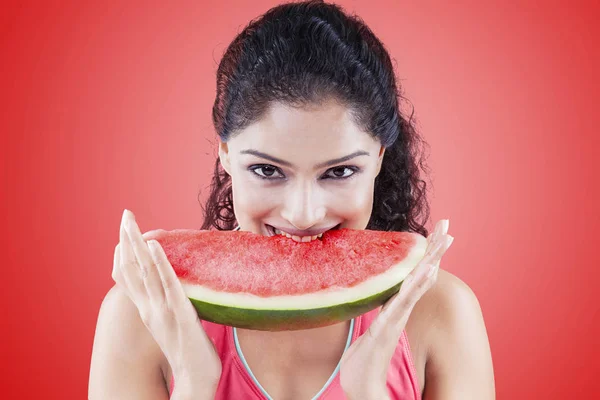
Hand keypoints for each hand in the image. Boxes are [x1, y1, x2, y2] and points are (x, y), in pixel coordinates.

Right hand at [112, 209, 221, 397]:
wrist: (197, 379)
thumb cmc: (190, 352)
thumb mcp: (173, 324)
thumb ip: (169, 306)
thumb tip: (175, 289)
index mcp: (147, 310)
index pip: (128, 278)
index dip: (123, 254)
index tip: (122, 234)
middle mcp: (149, 308)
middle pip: (131, 269)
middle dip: (126, 240)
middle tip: (124, 215)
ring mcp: (161, 310)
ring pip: (144, 272)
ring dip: (137, 244)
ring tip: (131, 222)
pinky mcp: (179, 313)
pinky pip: (167, 283)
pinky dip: (159, 262)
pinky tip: (155, 245)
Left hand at [339, 220, 453, 399]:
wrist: (361, 386)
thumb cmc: (364, 361)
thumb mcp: (373, 330)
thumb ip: (381, 317)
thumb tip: (384, 306)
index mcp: (396, 308)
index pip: (415, 276)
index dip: (428, 256)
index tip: (437, 234)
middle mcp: (401, 310)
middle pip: (422, 274)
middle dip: (435, 250)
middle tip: (448, 226)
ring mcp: (397, 317)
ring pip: (417, 284)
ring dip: (431, 261)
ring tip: (443, 240)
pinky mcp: (388, 326)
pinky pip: (404, 301)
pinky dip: (416, 285)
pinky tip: (426, 270)